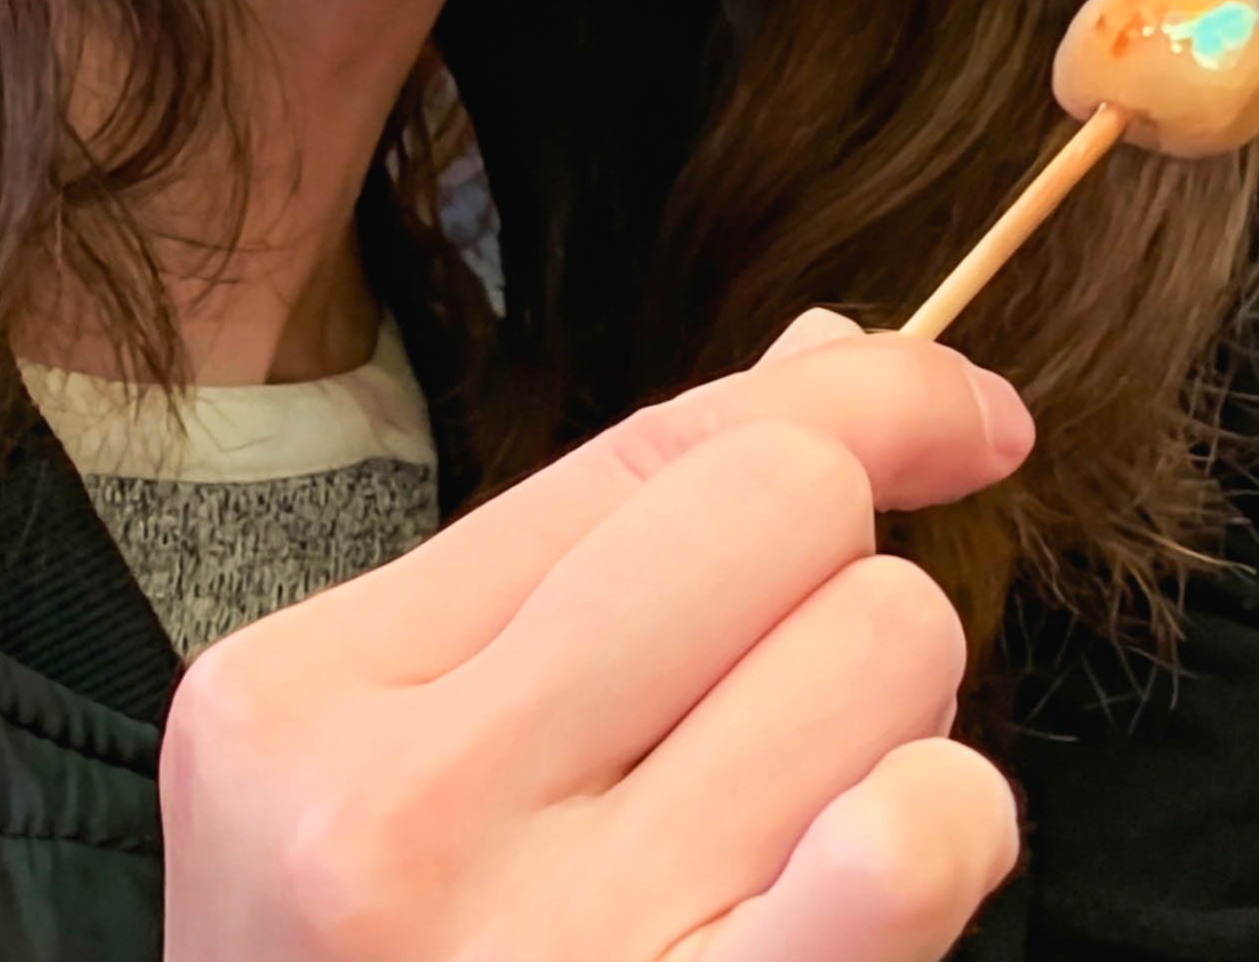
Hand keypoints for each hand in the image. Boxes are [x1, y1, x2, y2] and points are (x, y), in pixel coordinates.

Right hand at [162, 311, 1038, 961]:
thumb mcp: (412, 772)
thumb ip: (601, 557)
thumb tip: (831, 357)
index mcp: (298, 701)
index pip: (658, 445)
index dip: (861, 391)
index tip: (961, 411)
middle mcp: (393, 820)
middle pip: (785, 510)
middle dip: (850, 571)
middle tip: (790, 711)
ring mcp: (542, 952)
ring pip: (884, 646)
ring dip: (897, 722)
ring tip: (789, 834)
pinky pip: (915, 833)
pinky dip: (945, 831)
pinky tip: (875, 883)